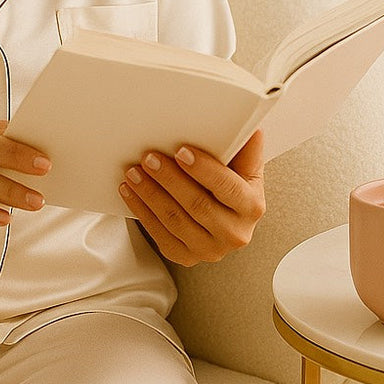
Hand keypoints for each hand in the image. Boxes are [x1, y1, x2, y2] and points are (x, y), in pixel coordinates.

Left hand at [118, 130, 265, 266]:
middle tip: (149, 158)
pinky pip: (160, 235)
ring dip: (150, 194)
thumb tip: (251, 126)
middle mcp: (235, 233)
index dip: (203, 170)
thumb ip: (245, 149)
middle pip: (198, 205)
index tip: (181, 152)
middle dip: (169, 179)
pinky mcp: (187, 257)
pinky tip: (131, 192)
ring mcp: (210, 250)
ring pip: (175, 221)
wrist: (224, 219)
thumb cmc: (232, 187)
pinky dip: (142, 211)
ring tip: (134, 172)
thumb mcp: (245, 167)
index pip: (228, 187)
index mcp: (252, 207)